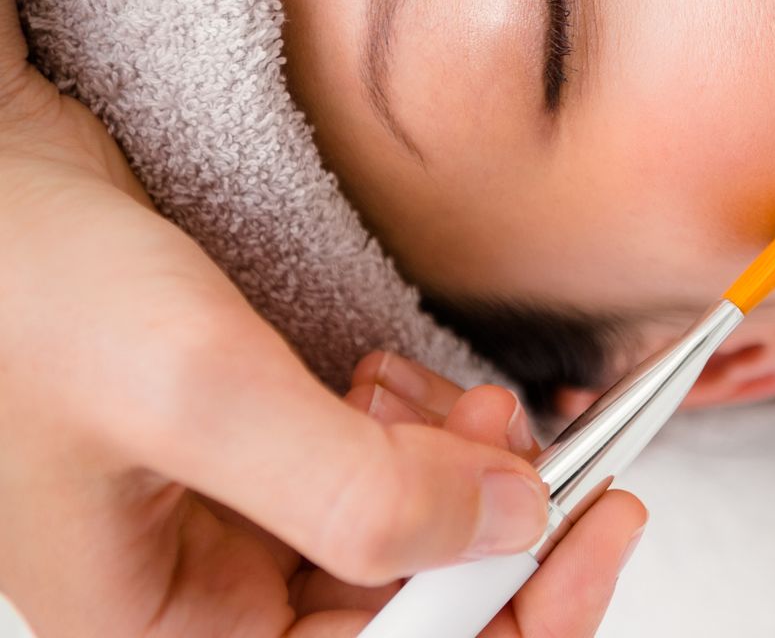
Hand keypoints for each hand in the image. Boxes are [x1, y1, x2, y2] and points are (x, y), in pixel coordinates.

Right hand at [0, 64, 640, 635]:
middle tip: (543, 439)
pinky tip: (393, 374)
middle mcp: (208, 596)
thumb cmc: (26, 287)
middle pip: (415, 608)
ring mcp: (234, 523)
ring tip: (451, 394)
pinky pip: (378, 469)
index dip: (516, 612)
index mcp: (174, 633)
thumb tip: (517, 529)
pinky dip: (418, 424)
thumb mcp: (200, 393)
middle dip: (496, 525)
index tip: (603, 522)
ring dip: (458, 464)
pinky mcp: (256, 454)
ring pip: (408, 532)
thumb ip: (361, 487)